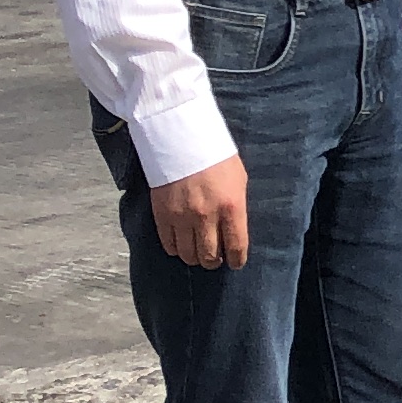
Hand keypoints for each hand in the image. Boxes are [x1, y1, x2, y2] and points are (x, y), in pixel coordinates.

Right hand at [149, 153, 251, 271]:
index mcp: (232, 207)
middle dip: (214, 262)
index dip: (236, 260)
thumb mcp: (239, 180)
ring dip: (194, 257)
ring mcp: (182, 217)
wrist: (182, 139)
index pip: (236, 247)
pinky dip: (176, 249)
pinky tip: (181, 244)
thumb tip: (235, 230)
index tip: (235, 263)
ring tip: (198, 252)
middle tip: (215, 258)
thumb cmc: (216, 157)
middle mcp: (207, 216)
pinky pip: (168, 244)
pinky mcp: (162, 215)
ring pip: (188, 254)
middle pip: (210, 256)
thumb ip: (237, 208)